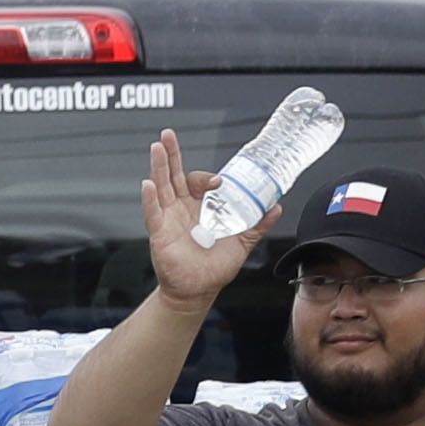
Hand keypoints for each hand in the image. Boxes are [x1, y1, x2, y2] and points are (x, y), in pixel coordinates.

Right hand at [141, 129, 262, 307]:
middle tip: (168, 135)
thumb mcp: (242, 242)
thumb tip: (276, 207)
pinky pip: (152, 212)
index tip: (220, 182)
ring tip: (157, 148)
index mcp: (200, 207)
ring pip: (160, 186)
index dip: (208, 177)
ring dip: (158, 166)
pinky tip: (148, 184)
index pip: (200, 181)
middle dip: (171, 154)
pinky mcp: (159, 233)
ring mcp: (168, 219)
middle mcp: (181, 208)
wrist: (198, 290)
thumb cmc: (214, 267)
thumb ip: (258, 224)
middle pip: (173, 175)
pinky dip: (149, 198)